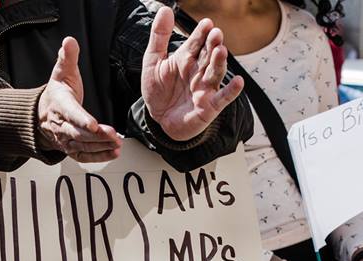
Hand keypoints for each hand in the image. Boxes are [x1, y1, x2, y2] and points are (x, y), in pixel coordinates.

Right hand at [38, 37, 121, 162]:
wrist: (42, 114)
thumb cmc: (57, 93)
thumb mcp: (61, 71)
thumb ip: (67, 57)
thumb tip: (69, 41)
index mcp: (60, 105)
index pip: (71, 114)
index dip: (82, 120)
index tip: (93, 125)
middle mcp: (61, 125)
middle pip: (79, 134)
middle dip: (97, 137)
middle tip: (113, 136)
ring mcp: (66, 140)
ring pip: (83, 147)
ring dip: (101, 147)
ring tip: (117, 144)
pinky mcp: (71, 149)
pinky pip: (84, 156)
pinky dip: (99, 157)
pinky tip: (113, 153)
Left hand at [142, 6, 244, 141]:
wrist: (159, 119)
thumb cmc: (158, 91)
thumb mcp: (153, 62)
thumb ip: (159, 37)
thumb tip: (164, 9)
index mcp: (186, 58)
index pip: (196, 42)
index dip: (201, 33)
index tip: (206, 24)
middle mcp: (199, 70)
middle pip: (208, 54)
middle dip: (212, 44)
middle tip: (215, 33)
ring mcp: (206, 88)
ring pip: (216, 72)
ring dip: (220, 62)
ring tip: (221, 50)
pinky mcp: (209, 106)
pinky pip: (223, 98)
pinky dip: (231, 91)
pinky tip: (238, 82)